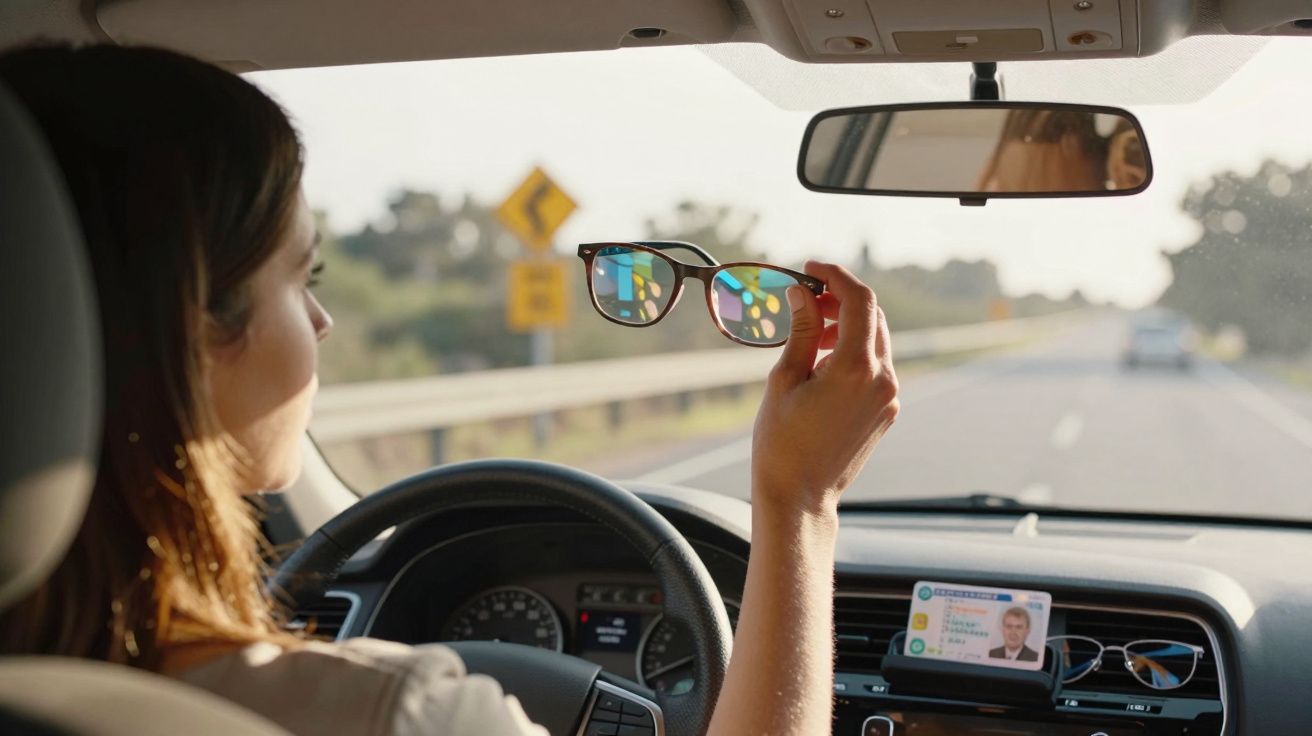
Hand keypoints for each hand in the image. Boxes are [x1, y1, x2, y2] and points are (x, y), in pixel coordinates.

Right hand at [751, 261, 898, 515]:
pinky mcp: (887, 411)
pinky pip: (876, 366)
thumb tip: (802, 294)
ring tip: (809, 336)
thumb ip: (800, 331)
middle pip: (871, 316)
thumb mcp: (784, 379)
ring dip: (846, 326)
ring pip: (876, 340)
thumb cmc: (782, 442)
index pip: (859, 299)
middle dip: (840, 300)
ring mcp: (889, 396)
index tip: (811, 269)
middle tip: (805, 301)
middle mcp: (882, 379)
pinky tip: (822, 362)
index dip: (835, 276)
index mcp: (854, 367)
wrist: (800, 496)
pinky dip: (853, 352)